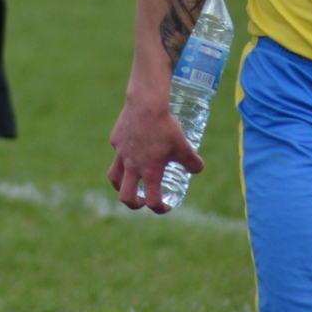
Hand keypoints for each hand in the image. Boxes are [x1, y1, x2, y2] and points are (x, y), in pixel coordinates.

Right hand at [107, 97, 203, 213]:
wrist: (146, 103)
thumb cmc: (166, 126)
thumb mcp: (184, 146)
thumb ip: (192, 161)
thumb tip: (197, 169)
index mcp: (150, 172)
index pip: (152, 201)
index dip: (160, 208)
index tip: (166, 205)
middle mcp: (132, 166)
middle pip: (126, 197)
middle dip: (134, 204)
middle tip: (142, 200)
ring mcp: (121, 153)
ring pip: (114, 178)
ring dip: (121, 185)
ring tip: (130, 182)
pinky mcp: (116, 140)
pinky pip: (118, 152)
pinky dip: (124, 156)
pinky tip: (132, 148)